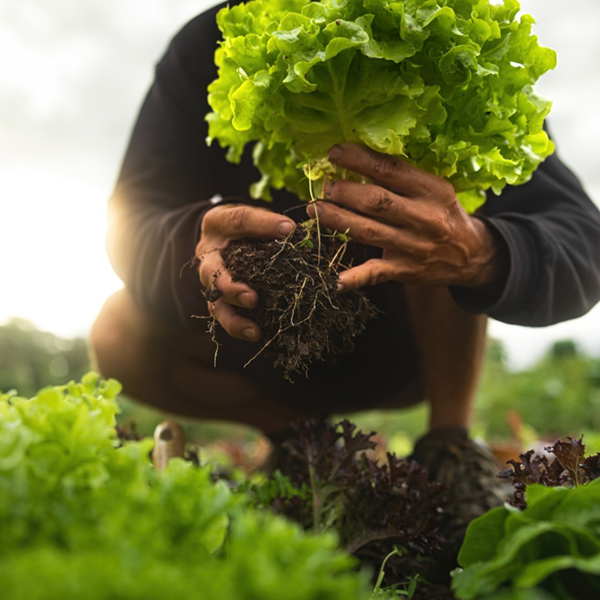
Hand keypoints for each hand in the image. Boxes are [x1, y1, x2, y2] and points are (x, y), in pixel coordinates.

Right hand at [196, 204, 294, 340]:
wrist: (222, 237)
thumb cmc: (243, 227)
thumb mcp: (253, 216)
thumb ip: (268, 222)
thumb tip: (291, 231)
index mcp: (217, 224)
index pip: (238, 221)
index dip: (263, 225)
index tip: (288, 229)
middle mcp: (208, 256)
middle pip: (213, 274)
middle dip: (231, 289)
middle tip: (252, 298)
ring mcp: (211, 282)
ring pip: (215, 304)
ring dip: (233, 319)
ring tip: (253, 330)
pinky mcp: (218, 300)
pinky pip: (225, 317)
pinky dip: (239, 328)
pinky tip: (258, 334)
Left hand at [308, 144, 505, 292]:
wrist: (472, 255)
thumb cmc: (444, 214)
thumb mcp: (435, 189)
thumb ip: (404, 178)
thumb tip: (359, 159)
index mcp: (431, 190)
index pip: (390, 170)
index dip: (359, 160)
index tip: (334, 153)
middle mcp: (423, 217)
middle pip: (376, 201)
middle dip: (344, 192)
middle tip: (324, 186)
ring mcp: (413, 246)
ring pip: (369, 232)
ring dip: (337, 220)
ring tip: (315, 210)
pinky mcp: (405, 270)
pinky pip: (375, 273)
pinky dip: (353, 278)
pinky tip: (334, 280)